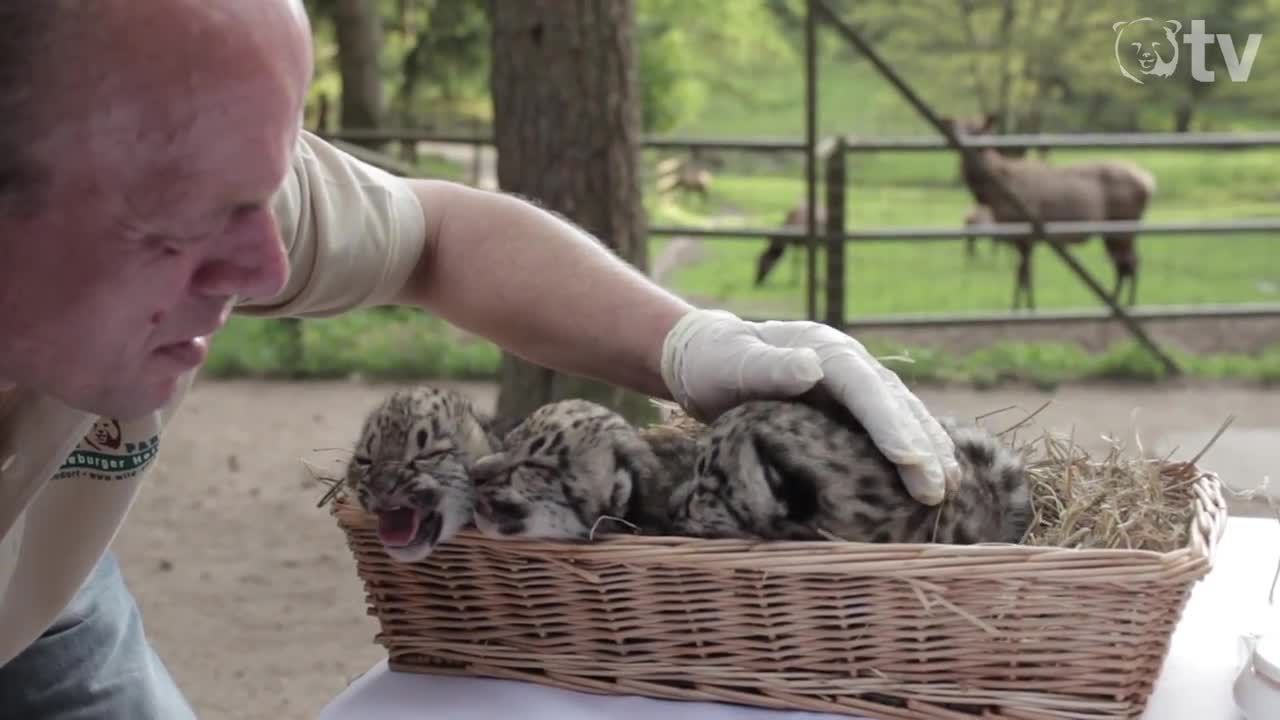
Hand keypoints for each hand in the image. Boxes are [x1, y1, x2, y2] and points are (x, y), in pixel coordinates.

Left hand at [660, 308, 959, 504]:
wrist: (708, 361)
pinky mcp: (849, 412)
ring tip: (950, 486)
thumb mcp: (733, 360)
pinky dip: (914, 452)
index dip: (889, 423)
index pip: (865, 388)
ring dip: (928, 450)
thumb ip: (768, 366)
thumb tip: (810, 368)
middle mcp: (849, 366)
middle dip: (919, 446)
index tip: (908, 458)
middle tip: (937, 489)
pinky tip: (933, 476)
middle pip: (893, 404)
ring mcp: (853, 389)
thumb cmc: (716, 360)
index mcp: (826, 349)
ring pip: (902, 417)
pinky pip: (889, 430)